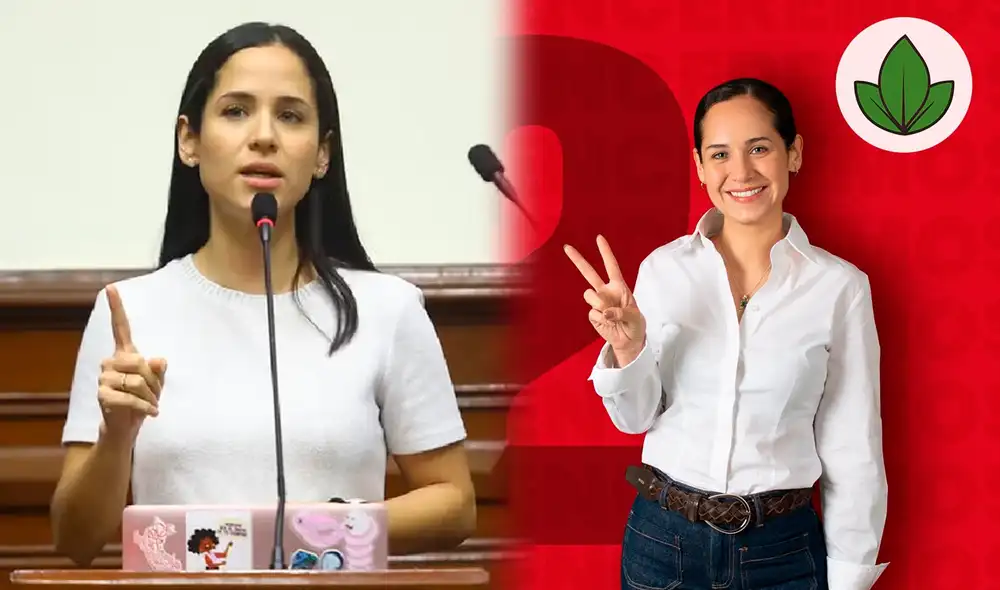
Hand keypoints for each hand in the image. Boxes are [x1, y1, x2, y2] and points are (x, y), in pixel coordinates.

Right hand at [97, 285, 167, 442]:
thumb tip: (159, 359)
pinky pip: (131, 398)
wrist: (126, 427)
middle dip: (154, 381)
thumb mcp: (157, 383)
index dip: (116, 308)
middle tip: (155, 394)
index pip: (120, 327)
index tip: (111, 287)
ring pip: (138, 381)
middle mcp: (110, 362)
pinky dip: (145, 407)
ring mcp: (104, 378)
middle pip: (140, 362)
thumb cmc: (142, 400)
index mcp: (124, 355)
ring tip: (150, 404)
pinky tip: (151, 413)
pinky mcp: (102, 396)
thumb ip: (159, 370)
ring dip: (151, 396)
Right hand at [564, 235, 646, 364]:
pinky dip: (600, 319)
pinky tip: (608, 323)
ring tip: (610, 315)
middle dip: (578, 260)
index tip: (599, 238)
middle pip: (589, 273)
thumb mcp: (635, 317)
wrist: (628, 340)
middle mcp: (606, 291)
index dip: (605, 252)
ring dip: (599, 303)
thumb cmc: (635, 324)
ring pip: (589, 295)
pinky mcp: (593, 315)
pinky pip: (592, 313)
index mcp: (619, 287)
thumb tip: (605, 311)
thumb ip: (621, 312)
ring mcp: (598, 303)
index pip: (611, 266)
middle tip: (566, 247)